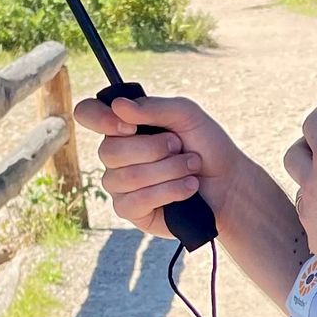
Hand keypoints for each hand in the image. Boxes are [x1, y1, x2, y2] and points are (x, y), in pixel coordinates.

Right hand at [73, 91, 244, 240]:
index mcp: (123, 126)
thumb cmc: (206, 145)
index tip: (130, 126)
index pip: (87, 113)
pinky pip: (136, 201)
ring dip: (168, 170)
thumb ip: (154, 107)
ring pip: (127, 177)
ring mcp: (120, 184)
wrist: (228, 182)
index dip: (99, 118)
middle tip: (180, 148)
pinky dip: (169, 191)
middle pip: (109, 150)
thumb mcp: (187, 115)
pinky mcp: (130, 210)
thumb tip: (118, 106)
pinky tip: (188, 188)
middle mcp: (115, 155)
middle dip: (155, 149)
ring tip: (191, 168)